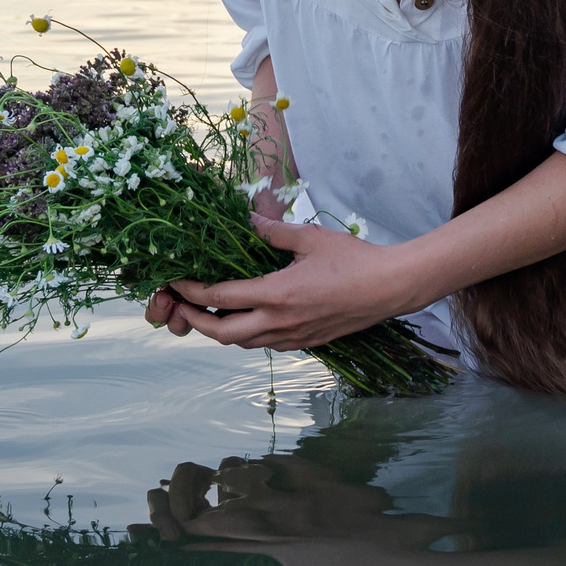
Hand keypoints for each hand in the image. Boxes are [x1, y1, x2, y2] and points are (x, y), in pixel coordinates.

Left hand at [142, 216, 427, 349]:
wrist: (389, 288)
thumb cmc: (353, 259)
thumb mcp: (309, 238)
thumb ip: (272, 231)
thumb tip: (246, 220)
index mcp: (277, 295)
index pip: (220, 299)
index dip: (191, 293)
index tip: (175, 283)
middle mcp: (280, 323)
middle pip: (223, 335)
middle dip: (195, 323)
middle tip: (180, 307)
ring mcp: (293, 337)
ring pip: (243, 344)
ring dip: (220, 331)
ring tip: (208, 312)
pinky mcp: (306, 343)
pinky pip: (265, 344)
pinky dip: (246, 335)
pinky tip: (246, 317)